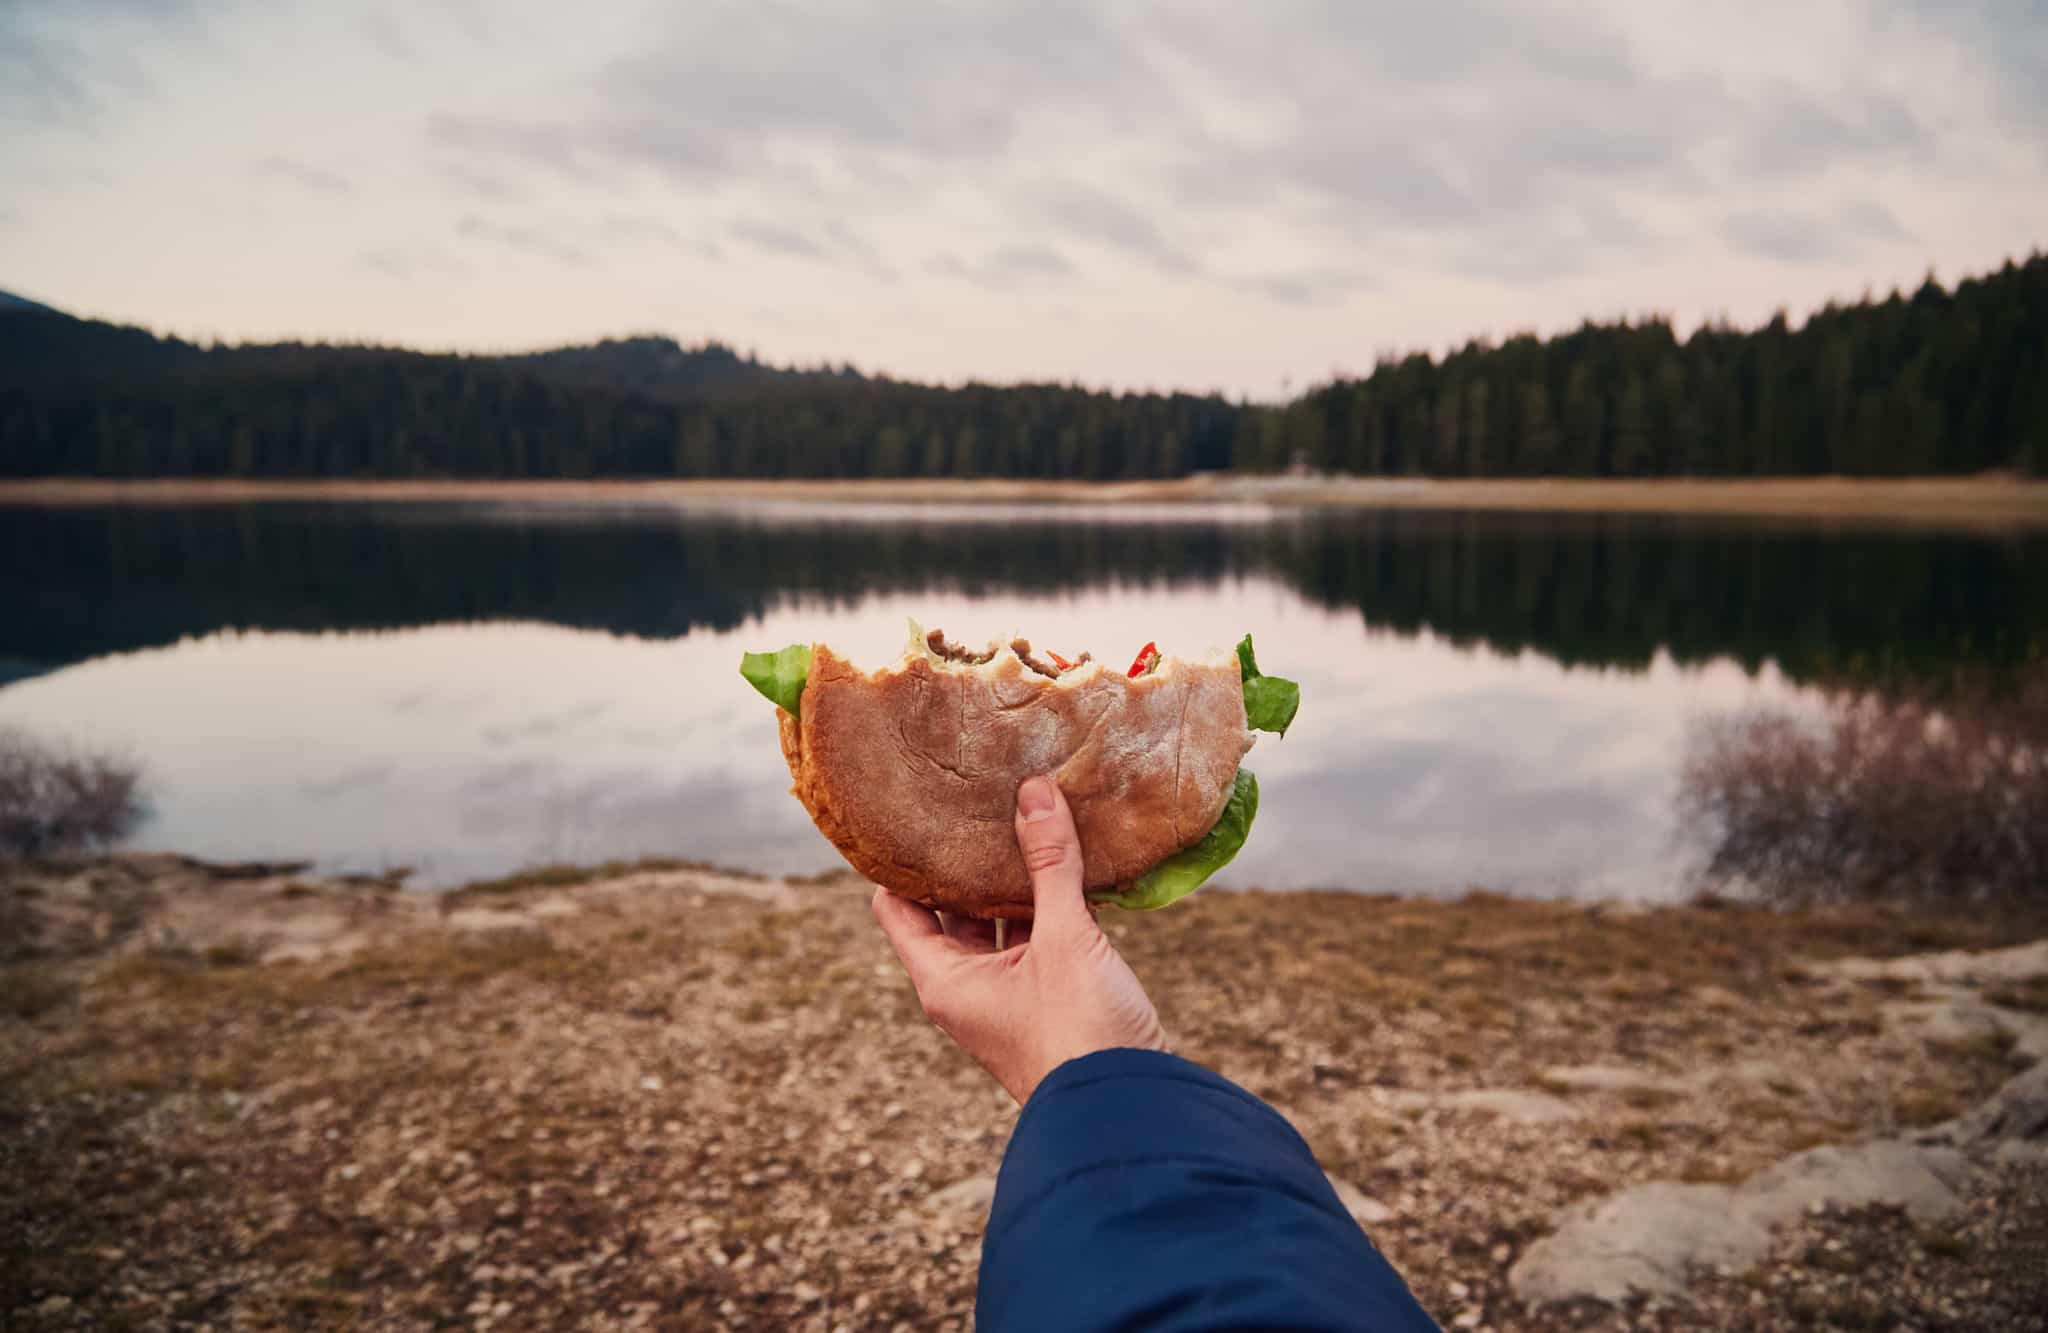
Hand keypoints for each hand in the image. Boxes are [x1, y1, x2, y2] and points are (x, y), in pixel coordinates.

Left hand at [870, 774, 1165, 1103]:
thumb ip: (1050, 862)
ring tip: (1032, 821)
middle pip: (950, 908)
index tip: (918, 813)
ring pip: (999, 923)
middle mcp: (965, 989)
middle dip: (969, 862)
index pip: (896, 905)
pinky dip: (1049, 906)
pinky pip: (1037, 939)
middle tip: (984, 803)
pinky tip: (1076, 867)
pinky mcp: (1047, 1000)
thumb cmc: (1079, 1030)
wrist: (1130, 1109)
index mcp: (942, 979)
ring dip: (1016, 881)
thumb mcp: (1063, 937)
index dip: (901, 861)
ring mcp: (1006, 997)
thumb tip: (1034, 790)